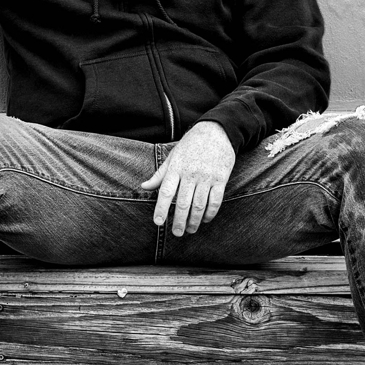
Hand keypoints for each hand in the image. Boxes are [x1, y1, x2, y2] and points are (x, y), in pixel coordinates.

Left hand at [146, 125, 234, 239]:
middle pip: (183, 203)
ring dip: (194, 221)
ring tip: (191, 230)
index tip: (158, 222)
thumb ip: (159, 174)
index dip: (160, 208)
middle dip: (179, 221)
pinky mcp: (221, 179)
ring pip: (199, 205)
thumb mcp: (173, 156)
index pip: (166, 192)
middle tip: (177, 233)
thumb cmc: (191, 145)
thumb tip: (144, 187)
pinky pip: (215, 200)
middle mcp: (191, 174)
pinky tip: (205, 219)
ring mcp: (207, 177)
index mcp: (176, 168)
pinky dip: (210, 213)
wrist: (216, 131)